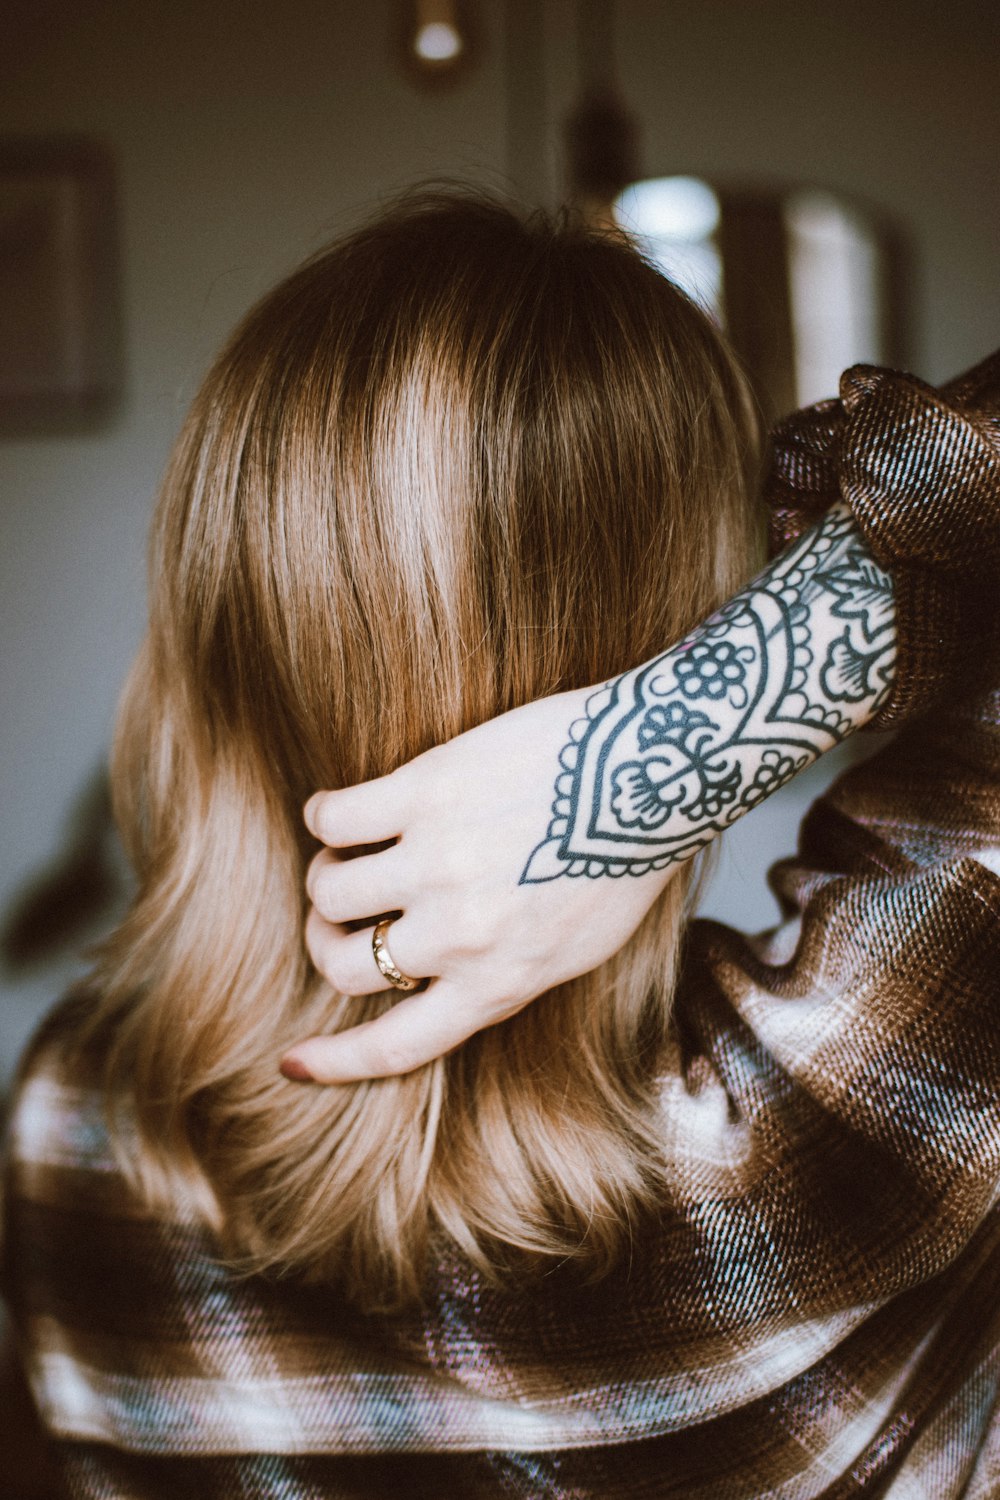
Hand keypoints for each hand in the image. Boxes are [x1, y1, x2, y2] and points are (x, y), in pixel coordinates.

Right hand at [280, 683, 675, 1082]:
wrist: (657, 771)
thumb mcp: (577, 951)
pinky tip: (337, 809)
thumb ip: (505, 976)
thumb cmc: (625, 859)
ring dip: (326, 875)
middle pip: (343, 967)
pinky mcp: (427, 792)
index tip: (291, 1063)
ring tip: (349, 852)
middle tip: (339, 915)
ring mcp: (439, 862)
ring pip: (328, 891)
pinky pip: (333, 818)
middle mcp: (461, 936)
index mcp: (499, 984)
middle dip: (326, 944)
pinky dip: (323, 817)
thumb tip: (445, 982)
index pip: (394, 1047)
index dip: (332, 1062)